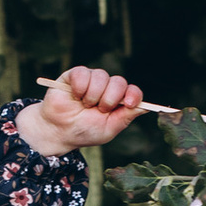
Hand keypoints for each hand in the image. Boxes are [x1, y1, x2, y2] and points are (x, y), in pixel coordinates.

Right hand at [22, 66, 147, 155]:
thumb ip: (126, 117)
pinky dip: (80, 87)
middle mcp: (106, 88)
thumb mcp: (109, 129)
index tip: (130, 103)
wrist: (60, 132)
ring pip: (101, 76)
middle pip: (118, 82)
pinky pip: (83, 73)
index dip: (133, 94)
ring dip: (93, 95)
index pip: (132, 91)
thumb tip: (145, 107)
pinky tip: (75, 96)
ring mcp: (91, 80)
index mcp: (117, 101)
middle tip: (99, 110)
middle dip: (110, 99)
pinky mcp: (75, 75)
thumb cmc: (85, 132)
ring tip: (84, 105)